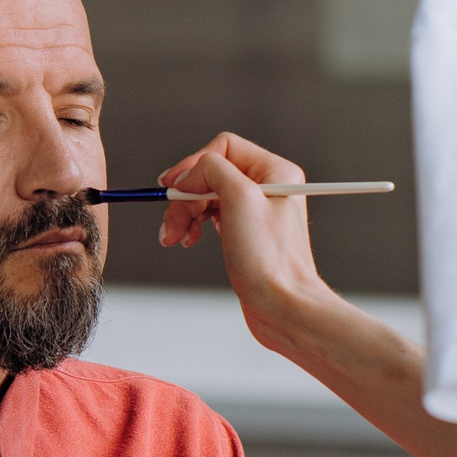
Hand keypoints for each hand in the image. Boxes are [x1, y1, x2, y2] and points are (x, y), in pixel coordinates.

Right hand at [154, 133, 334, 359]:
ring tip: (174, 237)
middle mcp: (268, 188)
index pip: (224, 148)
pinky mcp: (245, 235)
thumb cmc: (271, 261)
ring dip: (184, 214)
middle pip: (211, 174)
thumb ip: (212, 170)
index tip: (173, 188)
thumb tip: (189, 173)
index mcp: (275, 171)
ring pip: (206, 197)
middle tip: (172, 222)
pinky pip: (210, 218)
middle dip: (186, 197)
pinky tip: (186, 240)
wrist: (283, 307)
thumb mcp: (239, 198)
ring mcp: (256, 212)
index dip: (194, 166)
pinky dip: (193, 227)